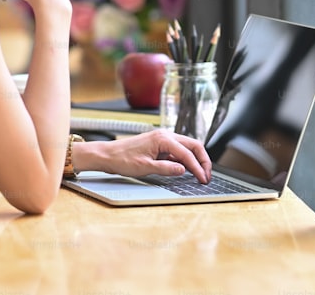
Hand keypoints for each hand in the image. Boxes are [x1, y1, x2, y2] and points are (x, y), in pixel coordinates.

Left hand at [76, 129, 211, 183]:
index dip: (197, 167)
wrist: (107, 155)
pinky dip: (185, 159)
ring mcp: (163, 139)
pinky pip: (178, 150)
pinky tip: (187, 169)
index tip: (203, 179)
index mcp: (163, 138)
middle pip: (193, 145)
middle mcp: (165, 135)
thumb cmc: (122, 159)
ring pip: (187, 146)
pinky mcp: (159, 144)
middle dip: (203, 160)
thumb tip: (183, 170)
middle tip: (207, 175)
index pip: (187, 153)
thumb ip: (166, 168)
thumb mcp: (145, 167)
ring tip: (200, 174)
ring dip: (195, 159)